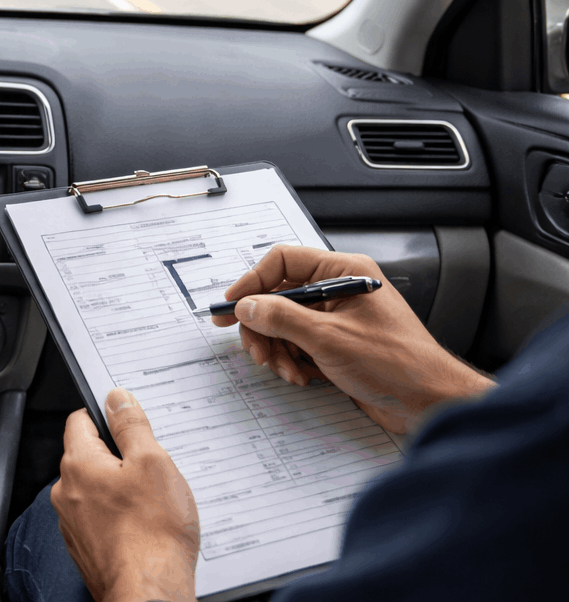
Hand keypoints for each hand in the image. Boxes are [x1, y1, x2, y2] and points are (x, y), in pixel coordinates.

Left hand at [52, 388, 198, 601]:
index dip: (105, 415)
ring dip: (118, 489)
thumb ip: (132, 426)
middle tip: (150, 468)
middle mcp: (66, 492)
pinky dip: (118, 517)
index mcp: (78, 464)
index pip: (80, 420)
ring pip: (95, 490)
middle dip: (117, 456)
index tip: (125, 420)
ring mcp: (73, 522)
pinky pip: (99, 518)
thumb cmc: (152, 535)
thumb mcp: (153, 463)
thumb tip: (117, 398)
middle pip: (88, 456)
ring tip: (151, 502)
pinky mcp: (85, 547)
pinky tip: (144, 526)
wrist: (149, 593)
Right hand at [212, 245, 492, 432]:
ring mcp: (339, 318)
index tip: (232, 306)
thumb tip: (247, 305)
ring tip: (284, 369)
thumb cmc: (397, 363)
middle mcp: (340, 289)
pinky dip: (292, 360)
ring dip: (277, 348)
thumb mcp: (328, 338)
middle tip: (255, 350)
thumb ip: (281, 317)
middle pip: (279, 295)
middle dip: (263, 326)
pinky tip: (301, 377)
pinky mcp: (339, 344)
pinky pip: (299, 344)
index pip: (283, 261)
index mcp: (344, 271)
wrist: (432, 403)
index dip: (253, 282)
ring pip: (285, 323)